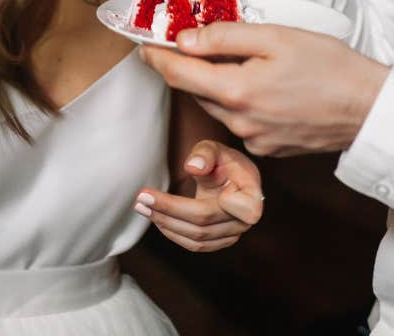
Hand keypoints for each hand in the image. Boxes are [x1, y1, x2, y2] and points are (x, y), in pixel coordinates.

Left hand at [134, 139, 263, 251]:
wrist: (228, 176)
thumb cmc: (222, 160)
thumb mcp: (215, 148)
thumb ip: (205, 153)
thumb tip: (192, 167)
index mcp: (252, 192)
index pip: (240, 209)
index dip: (212, 205)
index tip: (182, 185)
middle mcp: (245, 219)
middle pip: (204, 222)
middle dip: (169, 210)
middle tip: (141, 197)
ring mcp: (233, 234)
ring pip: (197, 238)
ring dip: (165, 223)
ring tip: (141, 206)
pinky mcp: (219, 241)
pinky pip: (195, 244)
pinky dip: (172, 232)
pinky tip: (156, 216)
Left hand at [141, 24, 389, 156]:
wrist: (368, 108)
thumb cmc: (328, 65)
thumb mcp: (275, 36)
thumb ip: (225, 36)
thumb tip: (185, 39)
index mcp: (236, 91)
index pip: (178, 73)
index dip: (155, 56)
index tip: (142, 43)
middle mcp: (238, 122)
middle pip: (195, 89)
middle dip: (186, 65)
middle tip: (184, 38)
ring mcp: (252, 140)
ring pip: (217, 104)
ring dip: (213, 82)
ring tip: (232, 56)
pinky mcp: (268, 148)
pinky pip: (239, 120)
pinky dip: (239, 99)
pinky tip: (262, 83)